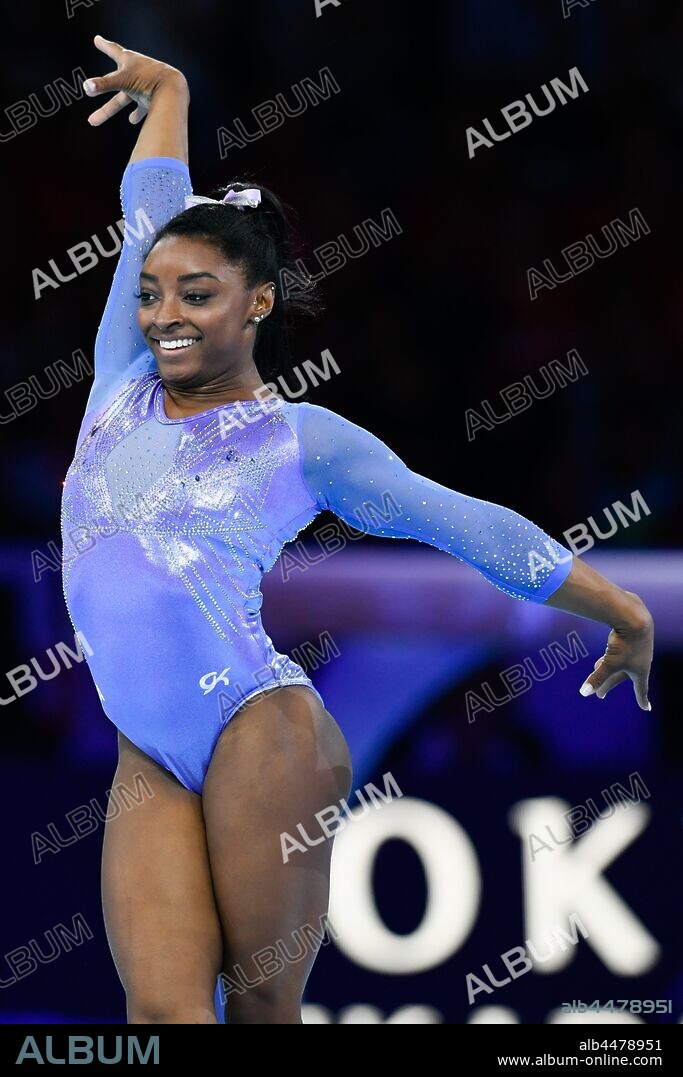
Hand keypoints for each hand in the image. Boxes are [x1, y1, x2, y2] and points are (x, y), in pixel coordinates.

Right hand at [83, 34, 186, 126]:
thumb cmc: (149, 80)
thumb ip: (103, 85)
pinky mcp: (154, 99)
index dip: (104, 45)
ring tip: (98, 117)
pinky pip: (143, 107)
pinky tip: (132, 120)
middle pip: (114, 80)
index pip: (113, 50)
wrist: (174, 90)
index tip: (97, 39)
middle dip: (101, 86)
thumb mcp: (123, 81)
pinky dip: (137, 113)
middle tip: (89, 89)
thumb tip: (86, 87)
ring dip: (113, 107)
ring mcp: (145, 86)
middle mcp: (137, 72)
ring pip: (125, 98)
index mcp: (129, 61)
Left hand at [579, 594, 653, 710]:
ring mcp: (640, 647)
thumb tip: (583, 693)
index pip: (641, 689)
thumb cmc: (625, 643)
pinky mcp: (634, 635)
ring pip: (622, 662)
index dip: (642, 700)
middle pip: (624, 676)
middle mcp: (643, 660)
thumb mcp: (610, 662)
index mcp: (641, 671)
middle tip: (599, 695)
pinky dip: (613, 654)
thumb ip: (597, 677)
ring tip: (596, 667)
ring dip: (608, 668)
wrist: (635, 616)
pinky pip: (623, 649)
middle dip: (610, 684)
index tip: (646, 708)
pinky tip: (609, 649)